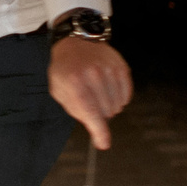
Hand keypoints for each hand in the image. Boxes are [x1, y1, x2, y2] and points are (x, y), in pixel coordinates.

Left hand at [49, 34, 131, 148]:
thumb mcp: (59, 91)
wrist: (75, 42)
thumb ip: (76, 110)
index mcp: (75, 82)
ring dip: (109, 106)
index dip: (99, 132)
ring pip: (118, 105)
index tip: (103, 143)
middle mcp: (94, 75)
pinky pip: (126, 95)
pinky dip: (119, 98)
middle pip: (106, 112)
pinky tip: (108, 89)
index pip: (91, 113)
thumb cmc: (65, 70)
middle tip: (90, 102)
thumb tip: (95, 129)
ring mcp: (110, 70)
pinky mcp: (121, 67)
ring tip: (98, 93)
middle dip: (99, 114)